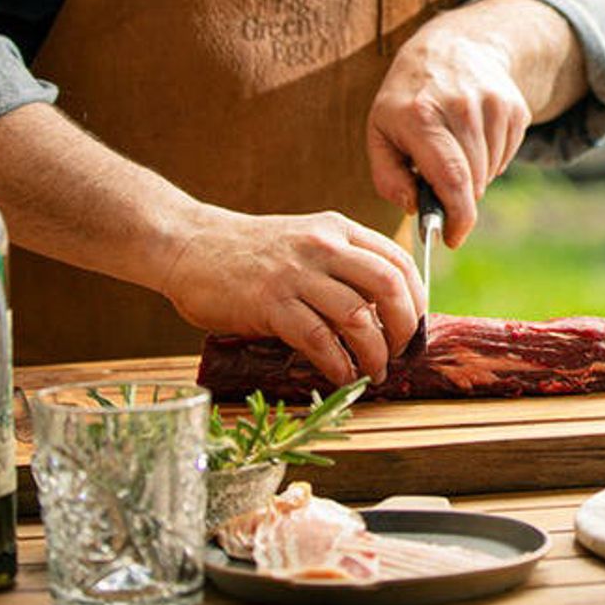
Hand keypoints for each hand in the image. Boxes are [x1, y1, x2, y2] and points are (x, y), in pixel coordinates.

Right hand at [159, 205, 424, 385]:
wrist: (188, 245)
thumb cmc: (248, 252)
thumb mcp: (304, 241)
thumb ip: (340, 264)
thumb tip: (382, 310)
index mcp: (337, 229)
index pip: (397, 260)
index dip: (416, 297)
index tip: (414, 324)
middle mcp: (324, 246)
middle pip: (389, 286)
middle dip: (404, 326)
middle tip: (398, 352)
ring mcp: (297, 273)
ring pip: (357, 316)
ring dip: (373, 353)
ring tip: (372, 373)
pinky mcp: (270, 302)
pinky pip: (319, 339)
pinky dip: (337, 364)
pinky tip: (340, 376)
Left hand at [366, 15, 531, 246]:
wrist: (451, 48)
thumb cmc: (408, 100)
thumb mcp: (379, 131)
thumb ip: (387, 176)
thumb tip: (414, 206)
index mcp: (421, 117)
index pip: (451, 179)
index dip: (457, 217)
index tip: (453, 239)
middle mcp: (461, 108)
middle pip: (473, 182)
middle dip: (458, 197)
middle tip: (440, 185)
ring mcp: (493, 105)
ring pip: (491, 172)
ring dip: (473, 176)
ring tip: (454, 151)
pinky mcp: (515, 107)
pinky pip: (507, 156)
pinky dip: (490, 159)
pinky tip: (473, 137)